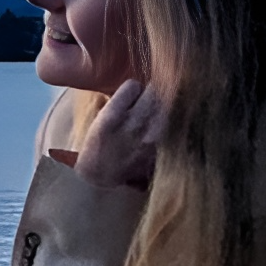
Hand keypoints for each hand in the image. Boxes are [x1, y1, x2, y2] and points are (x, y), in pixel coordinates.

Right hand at [76, 76, 167, 190]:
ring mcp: (150, 137)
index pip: (133, 85)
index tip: (130, 95)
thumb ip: (117, 103)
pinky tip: (156, 127)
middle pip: (154, 93)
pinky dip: (164, 122)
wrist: (102, 180)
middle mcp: (133, 124)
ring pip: (165, 107)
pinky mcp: (160, 147)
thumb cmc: (96, 148)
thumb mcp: (98, 121)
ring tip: (151, 114)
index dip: (131, 89)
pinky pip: (169, 125)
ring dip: (159, 107)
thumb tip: (136, 87)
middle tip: (144, 101)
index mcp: (112, 116)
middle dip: (148, 94)